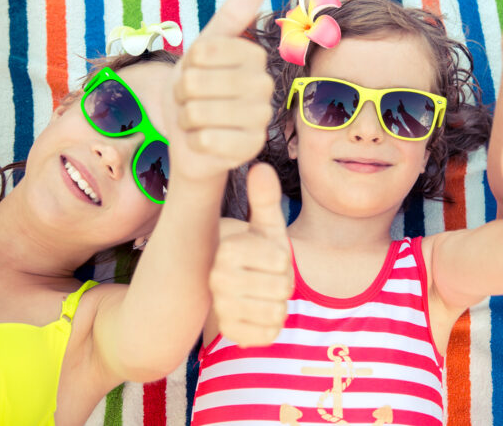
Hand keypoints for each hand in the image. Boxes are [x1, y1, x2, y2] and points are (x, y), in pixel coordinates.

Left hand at [165, 0, 272, 180]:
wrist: (192, 136)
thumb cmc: (197, 88)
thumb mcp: (205, 49)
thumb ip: (232, 15)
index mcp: (255, 57)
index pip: (205, 50)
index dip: (187, 62)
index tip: (194, 70)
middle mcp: (264, 87)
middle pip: (197, 82)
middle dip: (182, 92)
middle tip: (190, 99)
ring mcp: (260, 120)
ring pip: (198, 112)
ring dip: (186, 118)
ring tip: (196, 120)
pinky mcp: (251, 149)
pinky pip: (206, 141)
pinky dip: (194, 142)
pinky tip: (204, 142)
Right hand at [208, 163, 293, 346]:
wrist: (242, 286)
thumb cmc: (258, 252)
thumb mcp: (265, 225)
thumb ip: (265, 198)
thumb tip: (261, 168)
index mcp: (227, 250)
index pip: (279, 260)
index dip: (284, 260)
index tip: (271, 258)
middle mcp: (218, 279)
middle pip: (280, 287)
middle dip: (284, 282)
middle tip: (269, 277)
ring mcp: (222, 308)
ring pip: (276, 312)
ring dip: (279, 304)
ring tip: (265, 293)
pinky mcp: (231, 333)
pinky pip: (269, 334)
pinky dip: (273, 325)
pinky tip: (261, 313)